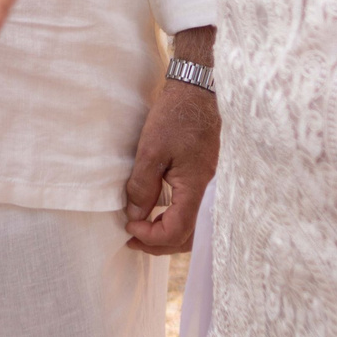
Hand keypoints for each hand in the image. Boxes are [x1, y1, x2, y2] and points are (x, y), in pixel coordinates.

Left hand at [124, 30, 217, 254]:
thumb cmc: (176, 116)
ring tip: (142, 230)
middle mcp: (207, 192)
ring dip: (167, 235)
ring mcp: (208, 186)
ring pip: (194, 228)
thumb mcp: (151, 150)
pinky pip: (193, 212)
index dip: (150, 236)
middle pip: (188, 237)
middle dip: (158, 244)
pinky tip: (157, 214)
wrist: (197, 92)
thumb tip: (135, 216)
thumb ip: (142, 186)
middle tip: (132, 238)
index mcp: (194, 187)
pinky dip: (175, 221)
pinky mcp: (204, 178)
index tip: (128, 226)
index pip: (176, 230)